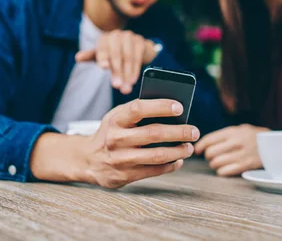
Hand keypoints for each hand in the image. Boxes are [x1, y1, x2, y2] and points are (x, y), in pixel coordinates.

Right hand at [31, 99, 199, 188]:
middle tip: (194, 131)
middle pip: (153, 133)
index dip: (160, 106)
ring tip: (189, 146)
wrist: (87, 159)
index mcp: (115, 119)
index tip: (180, 107)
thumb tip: (174, 110)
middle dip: (179, 132)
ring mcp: (120, 159)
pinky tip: (178, 160)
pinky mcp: (124, 176)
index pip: (139, 108)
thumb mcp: (118, 117)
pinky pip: (153, 171)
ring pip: (157, 155)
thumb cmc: (112, 132)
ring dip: (178, 151)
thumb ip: (139, 112)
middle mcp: (116, 138)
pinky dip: (170, 165)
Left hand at [75, 30, 158, 93]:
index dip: (103, 57)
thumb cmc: (113, 53)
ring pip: (128, 58)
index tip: (104, 67)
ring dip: (127, 74)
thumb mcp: (101, 55)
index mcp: (104, 38)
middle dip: (117, 72)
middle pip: (116, 55)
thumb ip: (90, 56)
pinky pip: (138, 57)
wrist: (135, 46)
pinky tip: (133, 81)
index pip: (102, 48)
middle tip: (117, 86)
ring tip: (126, 89)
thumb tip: (77, 58)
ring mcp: (130, 37)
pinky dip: (135, 70)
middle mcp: (116, 35)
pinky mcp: (140, 41)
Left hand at [194, 124, 268, 176]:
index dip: (200, 146)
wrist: (276, 145)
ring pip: (216, 163)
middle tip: (211, 156)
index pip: (210, 139)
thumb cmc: (255, 137)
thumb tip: (206, 143)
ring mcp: (242, 154)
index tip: (197, 150)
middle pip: (211, 152)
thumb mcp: (241, 129)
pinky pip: (225, 171)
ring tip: (218, 162)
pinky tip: (224, 169)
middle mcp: (237, 142)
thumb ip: (225, 135)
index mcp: (234, 131)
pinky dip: (222, 171)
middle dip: (208, 156)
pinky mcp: (246, 165)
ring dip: (214, 164)